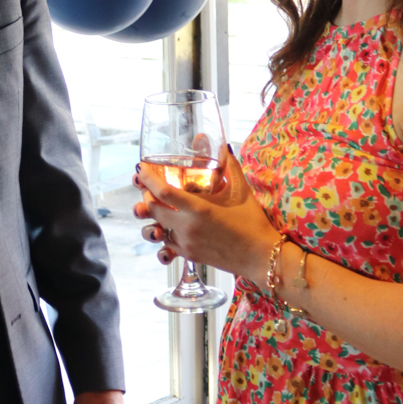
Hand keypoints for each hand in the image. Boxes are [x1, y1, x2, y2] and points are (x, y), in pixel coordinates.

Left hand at [133, 149, 276, 284]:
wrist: (261, 256)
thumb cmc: (253, 223)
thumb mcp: (241, 192)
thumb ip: (230, 167)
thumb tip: (223, 147)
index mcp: (199, 209)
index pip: (163, 192)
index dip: (147, 178)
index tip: (141, 169)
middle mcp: (188, 227)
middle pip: (152, 208)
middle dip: (146, 194)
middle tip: (149, 185)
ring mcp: (186, 243)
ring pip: (156, 228)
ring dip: (153, 215)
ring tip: (159, 205)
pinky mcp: (189, 255)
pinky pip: (166, 244)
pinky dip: (164, 232)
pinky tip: (171, 224)